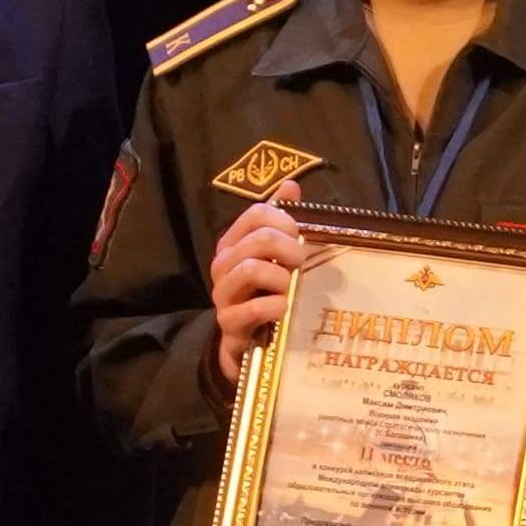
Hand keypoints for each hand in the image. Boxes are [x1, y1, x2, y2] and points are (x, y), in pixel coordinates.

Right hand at [207, 182, 316, 374]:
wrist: (244, 340)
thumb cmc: (262, 292)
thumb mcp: (272, 256)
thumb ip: (279, 220)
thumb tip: (290, 184)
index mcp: (234, 242)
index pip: (257, 213)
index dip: (285, 219)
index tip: (300, 236)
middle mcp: (223, 264)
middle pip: (258, 239)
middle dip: (288, 248)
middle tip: (303, 262)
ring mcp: (223, 294)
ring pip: (250, 270)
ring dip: (281, 277)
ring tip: (292, 287)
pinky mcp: (229, 322)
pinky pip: (252, 309)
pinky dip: (275, 306)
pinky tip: (285, 308)